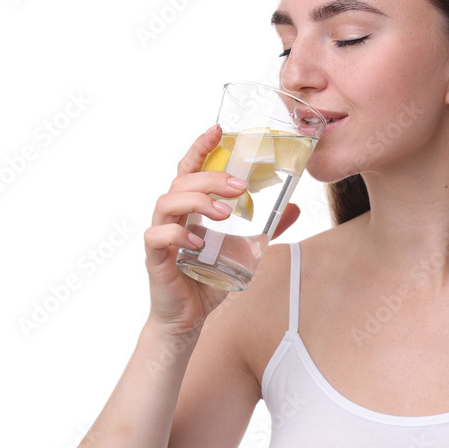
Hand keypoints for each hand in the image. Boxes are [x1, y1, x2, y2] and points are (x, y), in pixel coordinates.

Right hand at [142, 124, 300, 334]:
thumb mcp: (244, 250)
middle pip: (182, 181)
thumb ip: (266, 229)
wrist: (188, 318)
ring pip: (167, 202)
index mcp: (190, 209)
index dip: (201, 147)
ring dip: (197, 201)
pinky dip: (178, 234)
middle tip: (241, 187)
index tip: (218, 129)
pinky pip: (157, 236)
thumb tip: (293, 208)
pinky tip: (199, 242)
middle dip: (212, 178)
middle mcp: (172, 216)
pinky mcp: (155, 258)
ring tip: (225, 213)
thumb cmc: (207, 279)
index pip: (190, 169)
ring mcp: (161, 235)